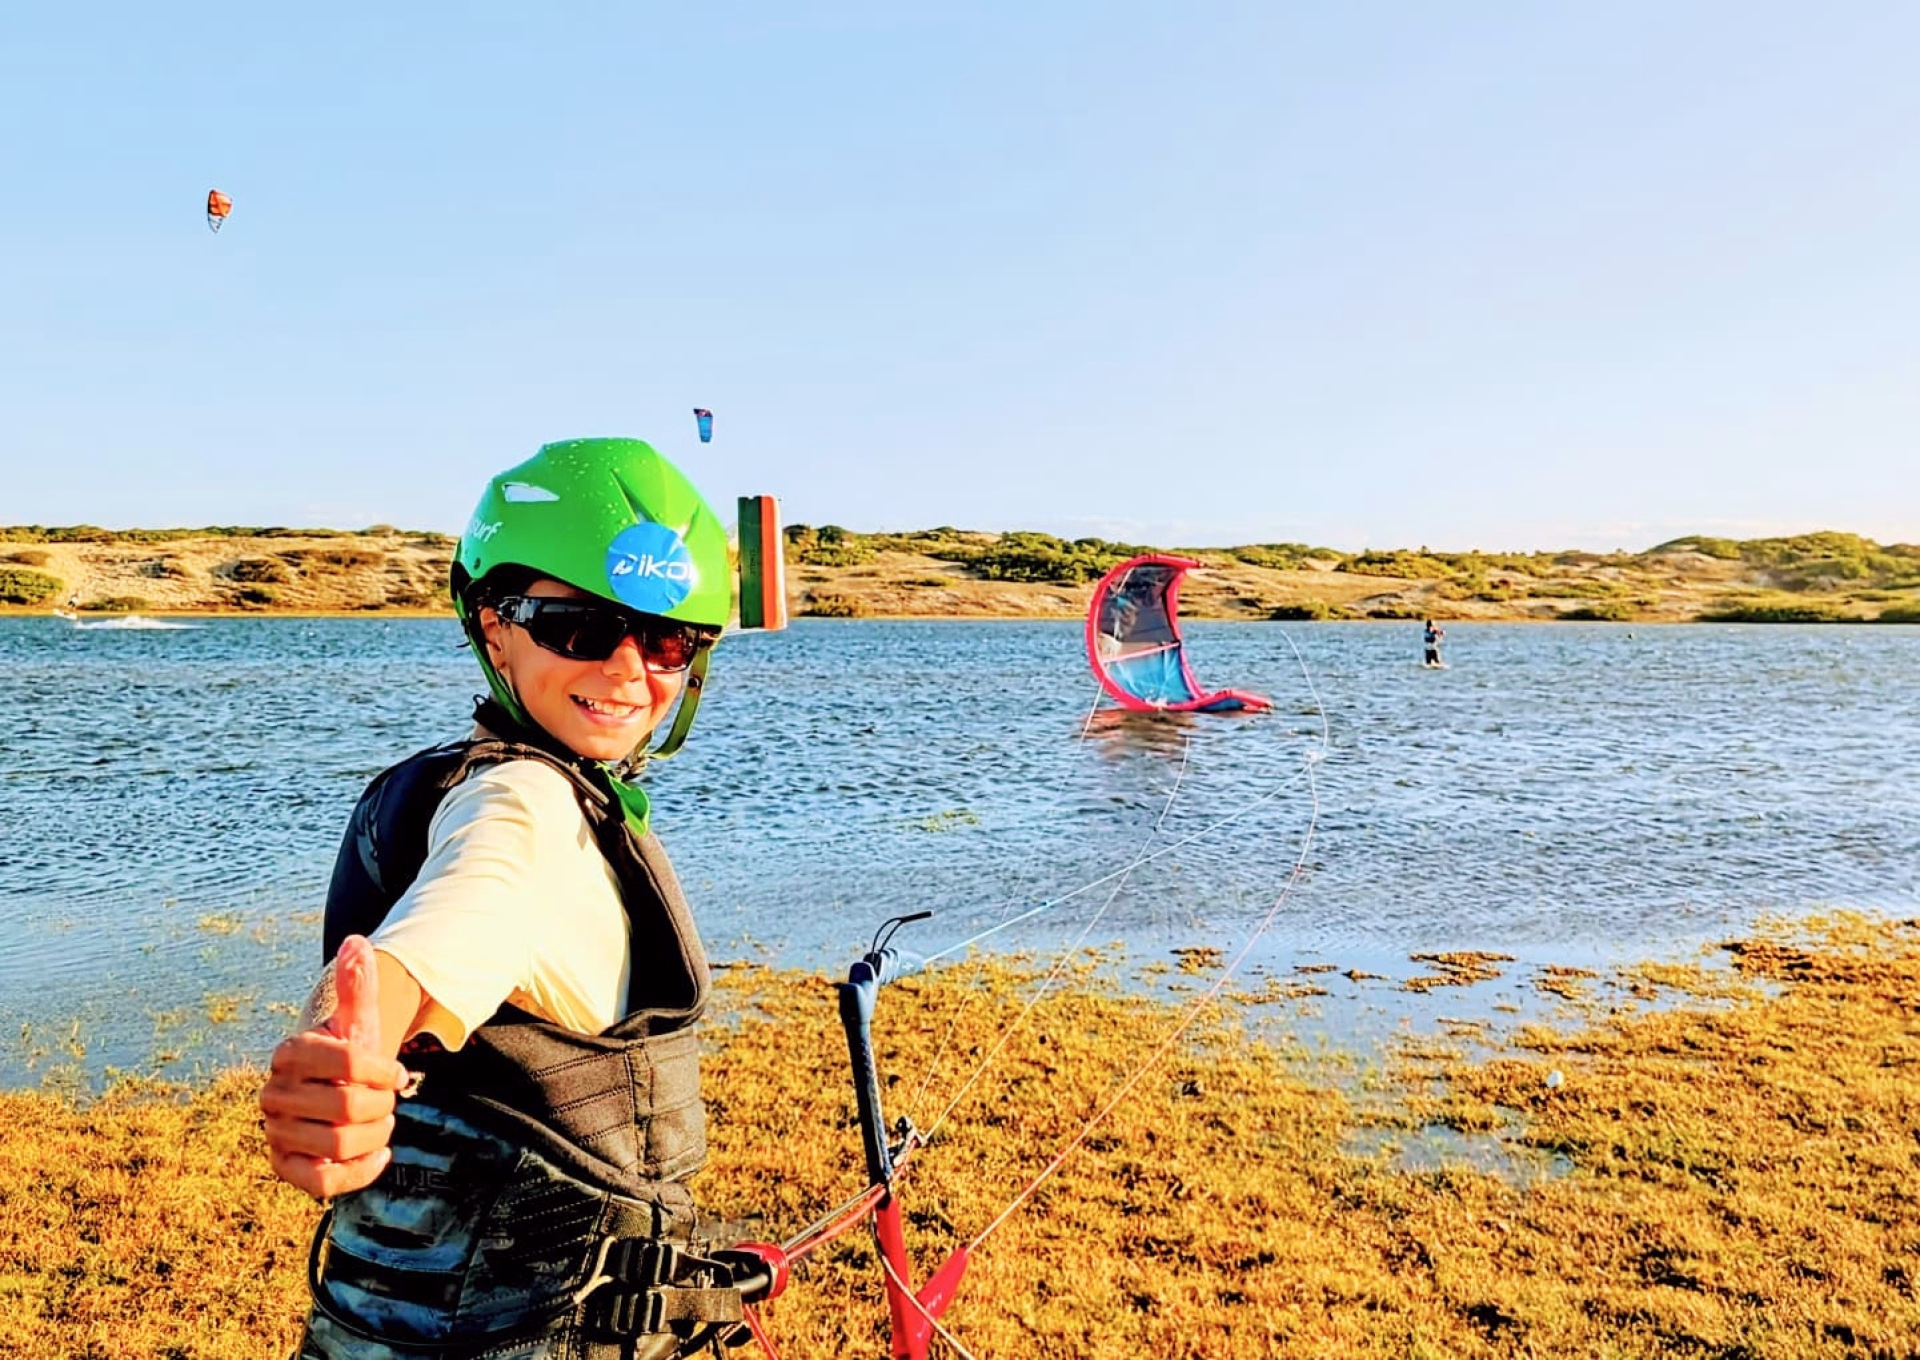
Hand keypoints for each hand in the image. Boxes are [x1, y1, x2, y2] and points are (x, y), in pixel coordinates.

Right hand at [260, 935, 411, 1199]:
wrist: (332, 1095)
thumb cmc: (348, 1057)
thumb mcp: (358, 1022)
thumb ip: (358, 986)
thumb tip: (357, 943)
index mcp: (290, 1052)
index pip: (347, 1060)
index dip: (383, 1070)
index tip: (395, 1073)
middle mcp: (273, 1094)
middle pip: (349, 1107)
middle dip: (381, 1106)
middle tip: (384, 1102)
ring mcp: (276, 1133)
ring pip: (340, 1145)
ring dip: (376, 1136)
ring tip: (380, 1125)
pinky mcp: (285, 1168)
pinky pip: (322, 1184)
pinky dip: (358, 1172)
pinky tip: (377, 1155)